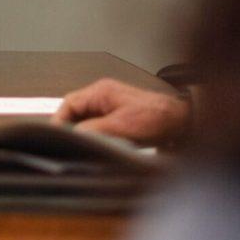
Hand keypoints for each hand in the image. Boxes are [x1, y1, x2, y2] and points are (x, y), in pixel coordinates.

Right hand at [52, 78, 189, 145]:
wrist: (185, 124)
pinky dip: (94, 136)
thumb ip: (92, 130)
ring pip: (86, 120)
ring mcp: (112, 107)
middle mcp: (104, 96)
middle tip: (67, 145)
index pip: (68, 103)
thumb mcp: (121, 126)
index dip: (59, 121)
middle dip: (70, 128)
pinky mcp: (119, 118)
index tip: (54, 137)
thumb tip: (72, 136)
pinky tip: (97, 146)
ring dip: (84, 134)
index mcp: (101, 91)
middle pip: (75, 112)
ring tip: (82, 147)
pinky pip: (98, 126)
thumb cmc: (158, 118)